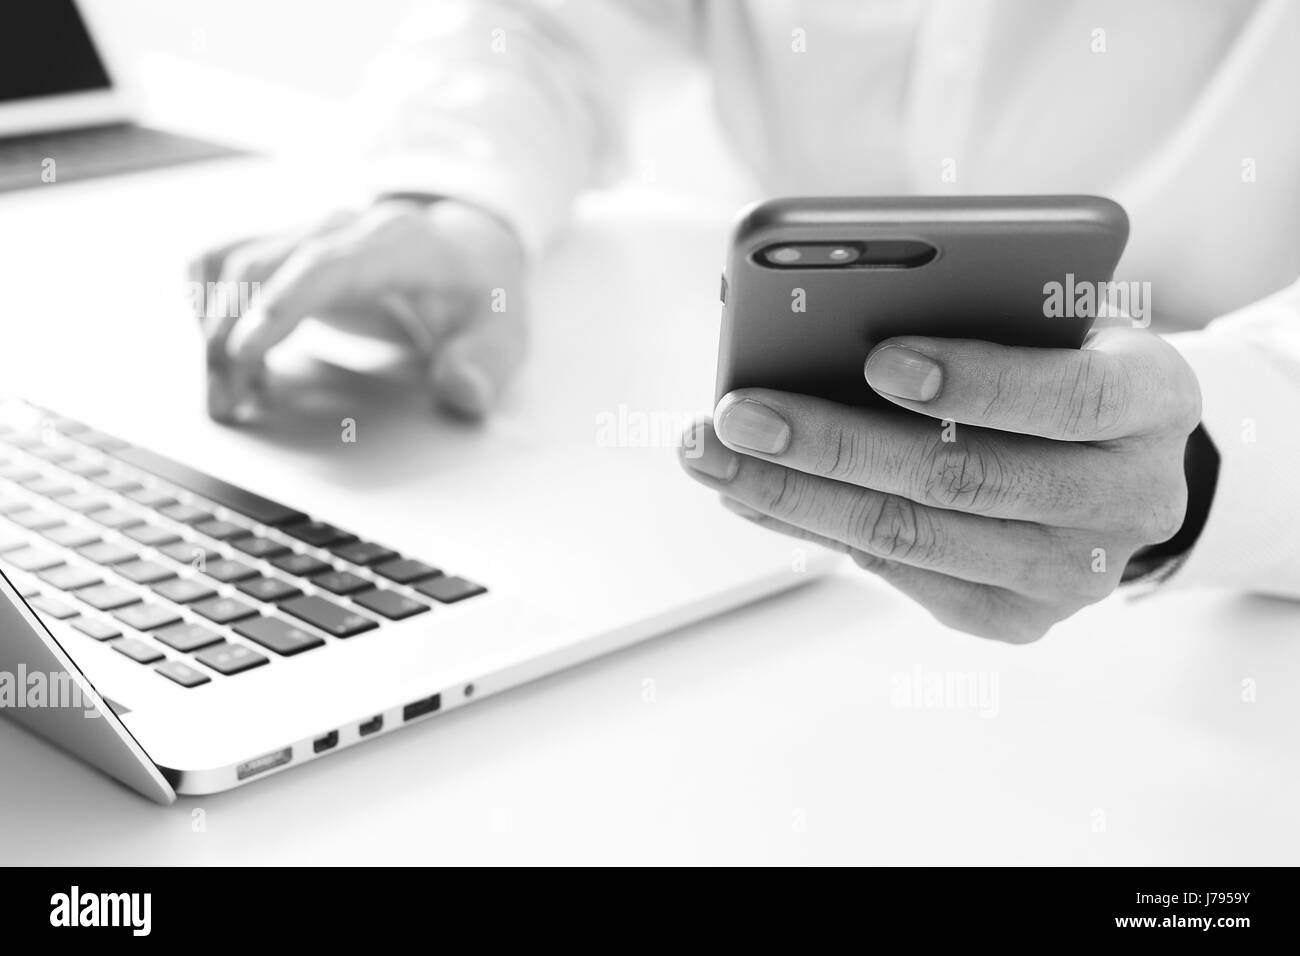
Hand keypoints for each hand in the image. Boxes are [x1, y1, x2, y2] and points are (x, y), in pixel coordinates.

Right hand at [190, 198, 526, 421]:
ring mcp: (306, 233)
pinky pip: (218, 263)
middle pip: (259, 268)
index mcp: (397, 244)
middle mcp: (340, 229)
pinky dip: (207, 310)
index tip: (247, 352)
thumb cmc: (479, 295)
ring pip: (228, 266)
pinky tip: (230, 361)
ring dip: (210, 331)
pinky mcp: (283, 248)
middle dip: (230, 338)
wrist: (467, 249)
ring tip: (227, 398)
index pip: (327, 265)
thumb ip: (486, 365)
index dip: (283, 304)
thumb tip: (463, 391)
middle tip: (228, 406)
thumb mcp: (503, 333)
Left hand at [681, 328, 1202, 641]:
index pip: (1069, 395)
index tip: (876, 358)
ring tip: (713, 455)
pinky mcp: (1016, 619)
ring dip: (795, 494)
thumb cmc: (1063, 366)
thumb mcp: (1052, 319)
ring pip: (913, 538)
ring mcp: (1073, 575)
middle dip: (831, 443)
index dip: (974, 379)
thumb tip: (819, 325)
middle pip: (961, 478)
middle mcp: (1126, 500)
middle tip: (734, 413)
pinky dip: (815, 530)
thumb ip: (975, 312)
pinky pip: (900, 575)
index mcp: (1152, 401)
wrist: (1123, 467)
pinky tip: (753, 492)